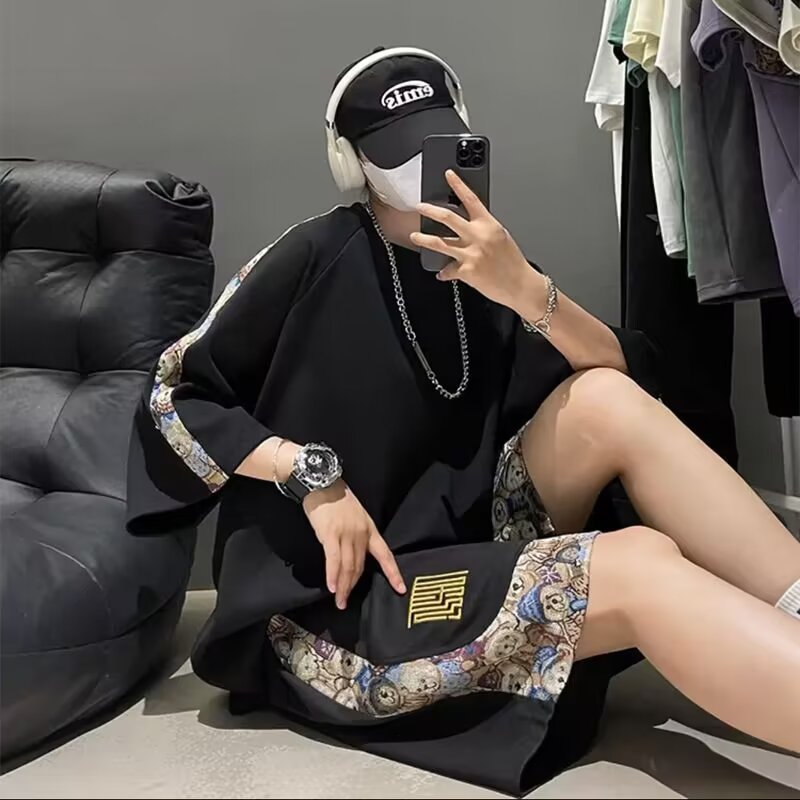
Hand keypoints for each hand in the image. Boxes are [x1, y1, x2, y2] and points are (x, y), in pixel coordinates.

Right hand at [302, 480, 405, 609]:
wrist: (321, 483)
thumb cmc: (336, 499)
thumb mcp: (355, 516)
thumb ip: (356, 535)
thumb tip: (352, 555)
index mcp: (370, 529)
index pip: (385, 555)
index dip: (393, 573)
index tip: (400, 589)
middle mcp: (361, 534)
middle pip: (360, 566)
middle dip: (353, 586)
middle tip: (346, 602)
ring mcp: (346, 534)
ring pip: (348, 566)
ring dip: (343, 587)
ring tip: (340, 601)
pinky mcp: (330, 534)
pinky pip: (333, 560)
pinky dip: (333, 575)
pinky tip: (332, 587)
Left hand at [410, 170, 543, 311]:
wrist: (520, 285)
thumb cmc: (513, 263)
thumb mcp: (501, 237)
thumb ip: (484, 229)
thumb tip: (468, 226)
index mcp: (489, 225)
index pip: (471, 199)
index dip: (458, 184)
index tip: (448, 175)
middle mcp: (478, 237)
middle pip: (448, 217)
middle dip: (430, 210)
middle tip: (420, 207)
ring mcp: (470, 254)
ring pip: (439, 243)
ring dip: (423, 239)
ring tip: (414, 236)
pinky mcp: (466, 272)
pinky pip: (447, 270)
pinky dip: (443, 272)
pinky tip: (441, 273)